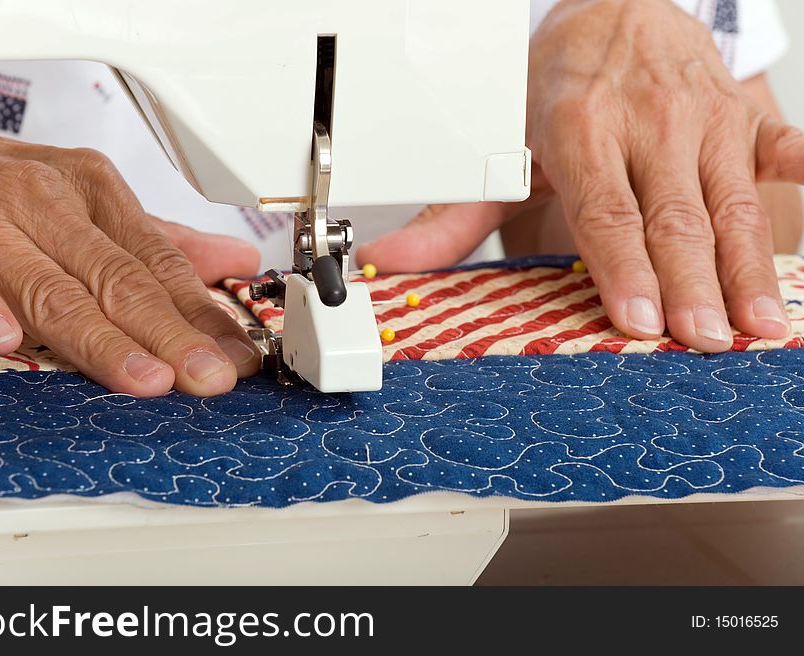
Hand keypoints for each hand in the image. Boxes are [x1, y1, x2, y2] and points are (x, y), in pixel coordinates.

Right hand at [0, 112, 260, 395]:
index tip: (238, 357)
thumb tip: (234, 260)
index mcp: (95, 191)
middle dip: (171, 336)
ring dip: (103, 340)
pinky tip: (7, 339)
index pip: (162, 262)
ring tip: (146, 380)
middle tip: (210, 379)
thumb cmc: (6, 185)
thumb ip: (160, 240)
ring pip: (54, 291)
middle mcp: (48, 203)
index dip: (204, 314)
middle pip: (120, 280)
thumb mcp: (88, 197)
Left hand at [358, 0, 803, 351]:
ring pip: (729, 201)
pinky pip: (783, 144)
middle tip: (704, 340)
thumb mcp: (500, 149)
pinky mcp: (745, 112)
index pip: (605, 212)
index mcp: (580, 131)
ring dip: (748, 264)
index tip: (640, 320)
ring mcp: (704, 117)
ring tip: (759, 324)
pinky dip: (799, 171)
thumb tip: (387, 262)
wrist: (610, 10)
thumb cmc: (555, 90)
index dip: (623, 268)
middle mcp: (647, 123)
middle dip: (691, 282)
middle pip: (673, 216)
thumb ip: (451, 215)